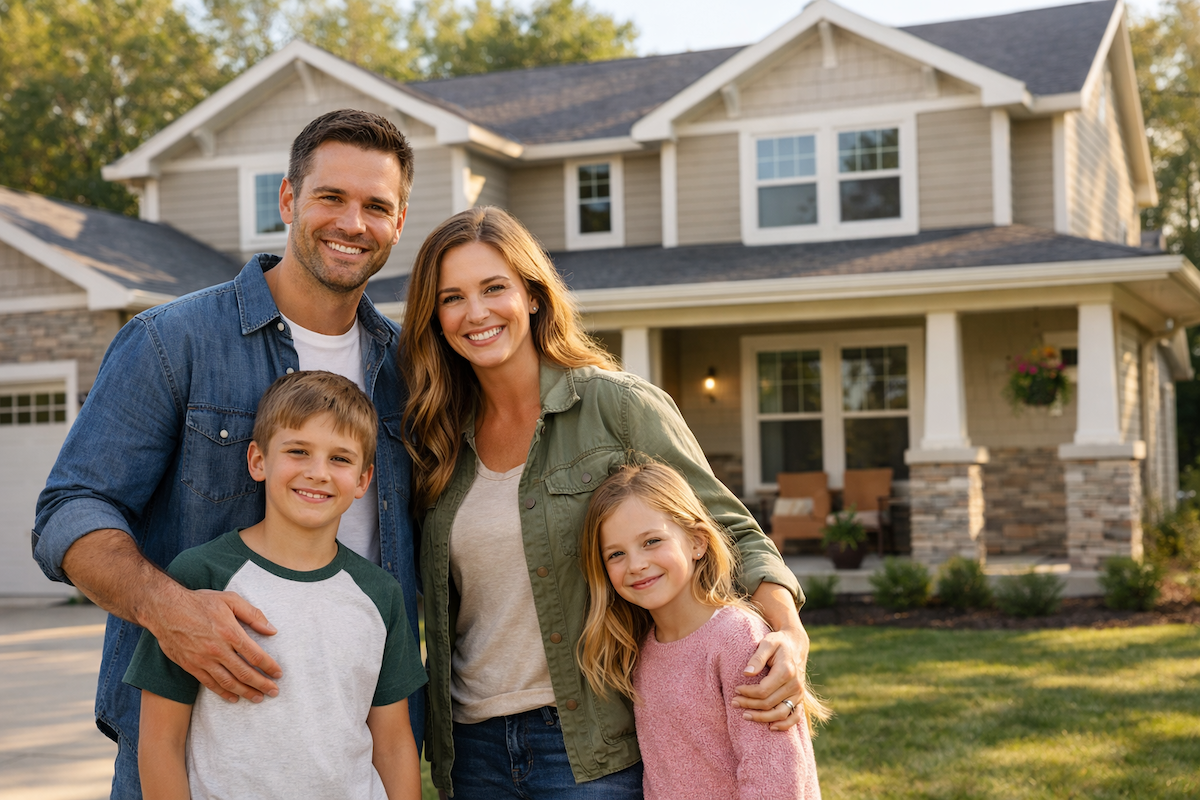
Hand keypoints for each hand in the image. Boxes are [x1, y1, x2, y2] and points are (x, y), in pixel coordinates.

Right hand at [61, 529, 281, 701]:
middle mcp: (218, 650)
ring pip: (229, 682)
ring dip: (245, 692)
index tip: (278, 674)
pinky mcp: (191, 666)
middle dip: (262, 684)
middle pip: (245, 673)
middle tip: (274, 692)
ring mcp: (203, 660)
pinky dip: (223, 693)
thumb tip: (272, 630)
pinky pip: (210, 684)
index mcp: (230, 632)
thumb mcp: (230, 600)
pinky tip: (234, 698)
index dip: (269, 667)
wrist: (165, 609)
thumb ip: (253, 614)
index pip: (256, 656)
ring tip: (258, 698)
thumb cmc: (200, 602)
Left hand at [733, 580, 810, 730]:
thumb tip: (746, 674)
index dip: (747, 693)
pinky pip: (796, 717)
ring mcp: (799, 693)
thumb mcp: (767, 643)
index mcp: (786, 671)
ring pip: (780, 713)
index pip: (763, 690)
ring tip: (745, 715)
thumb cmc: (778, 642)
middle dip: (749, 705)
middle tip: (733, 702)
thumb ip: (757, 658)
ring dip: (762, 717)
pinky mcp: (800, 698)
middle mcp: (795, 685)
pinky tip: (770, 727)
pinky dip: (785, 725)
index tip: (736, 689)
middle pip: (769, 703)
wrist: (796, 644)